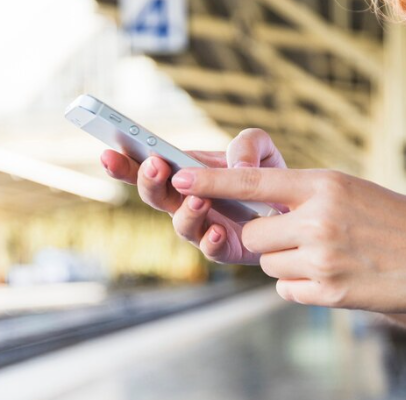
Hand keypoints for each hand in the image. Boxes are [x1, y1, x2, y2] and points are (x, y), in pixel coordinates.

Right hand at [100, 128, 285, 263]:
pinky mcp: (224, 249)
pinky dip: (211, 241)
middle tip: (155, 166)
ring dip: (185, 211)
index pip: (146, 168)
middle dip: (148, 182)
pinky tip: (218, 231)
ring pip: (180, 225)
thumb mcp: (261, 147)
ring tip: (199, 198)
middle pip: (154, 196)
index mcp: (185, 173)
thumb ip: (247, 143)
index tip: (108, 154)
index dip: (123, 164)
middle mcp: (185, 202)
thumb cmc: (269, 175)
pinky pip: (210, 250)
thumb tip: (235, 163)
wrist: (297, 208)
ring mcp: (202, 228)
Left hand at [169, 166, 405, 314]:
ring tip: (332, 257)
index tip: (179, 178)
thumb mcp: (353, 192)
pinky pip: (286, 289)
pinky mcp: (329, 294)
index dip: (210, 182)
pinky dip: (303, 286)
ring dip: (288, 264)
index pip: (252, 182)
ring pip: (268, 265)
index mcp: (324, 185)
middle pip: (252, 236)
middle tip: (302, 238)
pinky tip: (339, 277)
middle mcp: (318, 220)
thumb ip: (305, 198)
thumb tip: (256, 215)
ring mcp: (322, 260)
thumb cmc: (402, 222)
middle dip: (266, 240)